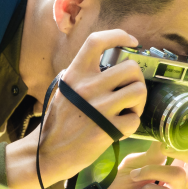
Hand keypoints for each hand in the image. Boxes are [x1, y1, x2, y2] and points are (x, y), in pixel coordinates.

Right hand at [6, 30, 146, 188]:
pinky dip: (132, 124)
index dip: (118, 35)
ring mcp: (99, 109)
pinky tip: (120, 127)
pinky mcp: (107, 130)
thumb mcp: (62, 90)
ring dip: (139, 101)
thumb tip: (101, 63)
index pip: (97, 41)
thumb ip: (80, 76)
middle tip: (131, 89)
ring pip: (139, 91)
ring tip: (129, 109)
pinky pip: (134, 119)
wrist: (47, 153)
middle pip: (131, 68)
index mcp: (75, 74)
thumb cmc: (57, 122)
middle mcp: (87, 87)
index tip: (131, 41)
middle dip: (137, 78)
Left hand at [88, 141, 187, 188]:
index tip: (173, 133)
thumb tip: (164, 136)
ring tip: (135, 176)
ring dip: (152, 170)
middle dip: (185, 150)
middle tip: (164, 148)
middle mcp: (180, 187)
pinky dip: (148, 188)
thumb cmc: (121, 188)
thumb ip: (152, 153)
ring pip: (178, 176)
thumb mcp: (134, 164)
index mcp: (176, 173)